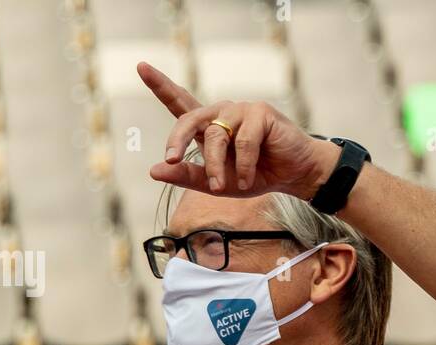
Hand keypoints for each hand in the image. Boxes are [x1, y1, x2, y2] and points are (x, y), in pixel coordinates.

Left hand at [137, 61, 338, 201]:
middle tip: (171, 159)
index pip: (180, 103)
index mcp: (209, 126)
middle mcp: (221, 113)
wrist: (294, 176)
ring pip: (216, 135)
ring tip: (223, 186)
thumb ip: (188, 176)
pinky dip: (244, 165)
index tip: (141, 67)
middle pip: (189, 118)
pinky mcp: (261, 113)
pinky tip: (249, 178)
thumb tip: (155, 170)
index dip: (160, 85)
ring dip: (216, 165)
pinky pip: (244, 141)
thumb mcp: (217, 184)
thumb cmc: (256, 176)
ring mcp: (241, 110)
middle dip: (178, 139)